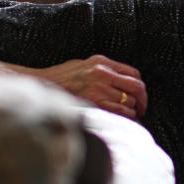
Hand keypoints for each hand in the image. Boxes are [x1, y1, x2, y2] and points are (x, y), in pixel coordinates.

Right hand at [0, 55, 147, 118]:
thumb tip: (122, 84)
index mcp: (102, 62)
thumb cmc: (61, 78)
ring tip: (125, 116)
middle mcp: (102, 74)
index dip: (140, 87)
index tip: (140, 96)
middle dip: (142, 101)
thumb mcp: (84, 65)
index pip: (134, 73)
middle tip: (141, 110)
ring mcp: (98, 89)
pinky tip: (118, 120)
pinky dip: (123, 118)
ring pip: (129, 103)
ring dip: (131, 111)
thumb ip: (104, 71)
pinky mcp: (93, 104)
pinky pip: (119, 113)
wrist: (41, 86)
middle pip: (136, 88)